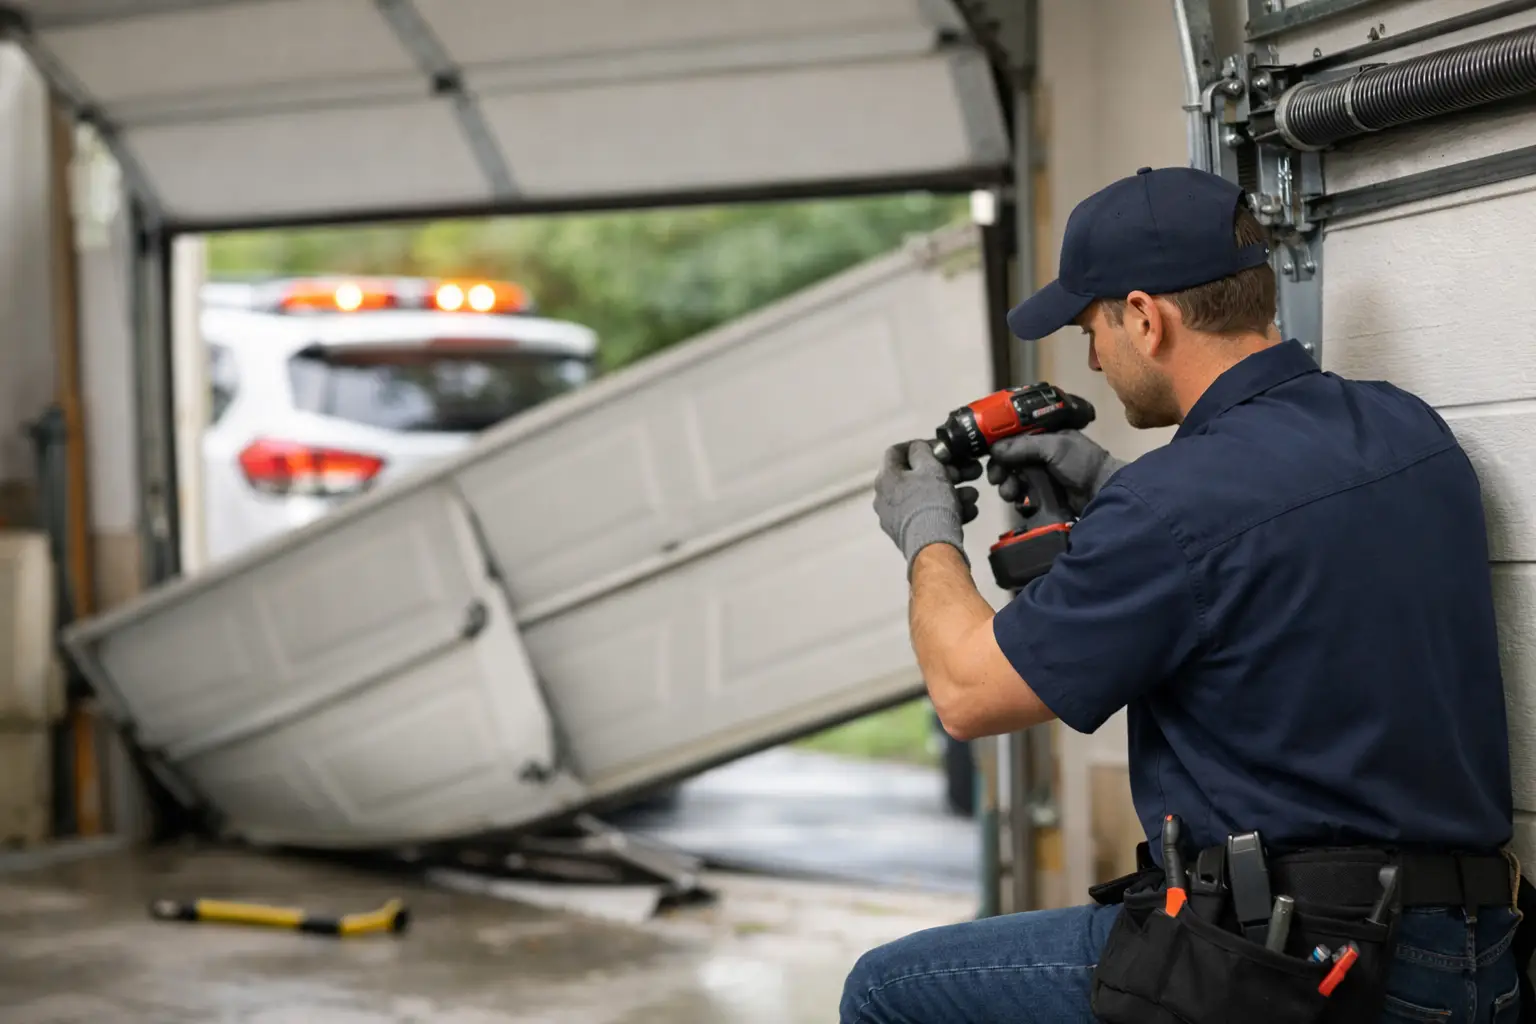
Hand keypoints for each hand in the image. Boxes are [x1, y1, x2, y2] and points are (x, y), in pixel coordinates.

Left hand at [873, 440, 982, 570]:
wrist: (933, 547)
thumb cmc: (930, 504)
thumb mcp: (930, 468)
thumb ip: (923, 452)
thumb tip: (918, 448)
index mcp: (886, 478)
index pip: (897, 451)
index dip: (919, 445)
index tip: (939, 448)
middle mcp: (886, 498)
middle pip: (917, 476)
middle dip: (946, 472)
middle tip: (966, 472)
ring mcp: (896, 518)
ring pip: (927, 497)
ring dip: (952, 492)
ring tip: (972, 495)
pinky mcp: (909, 534)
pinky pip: (929, 515)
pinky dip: (948, 510)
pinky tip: (968, 511)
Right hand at [985, 431, 1125, 516]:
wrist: (1101, 492)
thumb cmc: (1080, 462)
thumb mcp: (1054, 447)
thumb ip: (1023, 446)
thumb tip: (993, 449)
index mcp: (1042, 437)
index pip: (1012, 439)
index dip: (999, 448)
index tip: (990, 458)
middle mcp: (1039, 455)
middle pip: (1008, 462)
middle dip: (1000, 471)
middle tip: (997, 480)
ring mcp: (1040, 477)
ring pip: (1013, 481)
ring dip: (1008, 487)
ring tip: (1011, 494)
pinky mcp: (1042, 496)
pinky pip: (1022, 497)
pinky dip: (1019, 501)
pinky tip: (1022, 503)